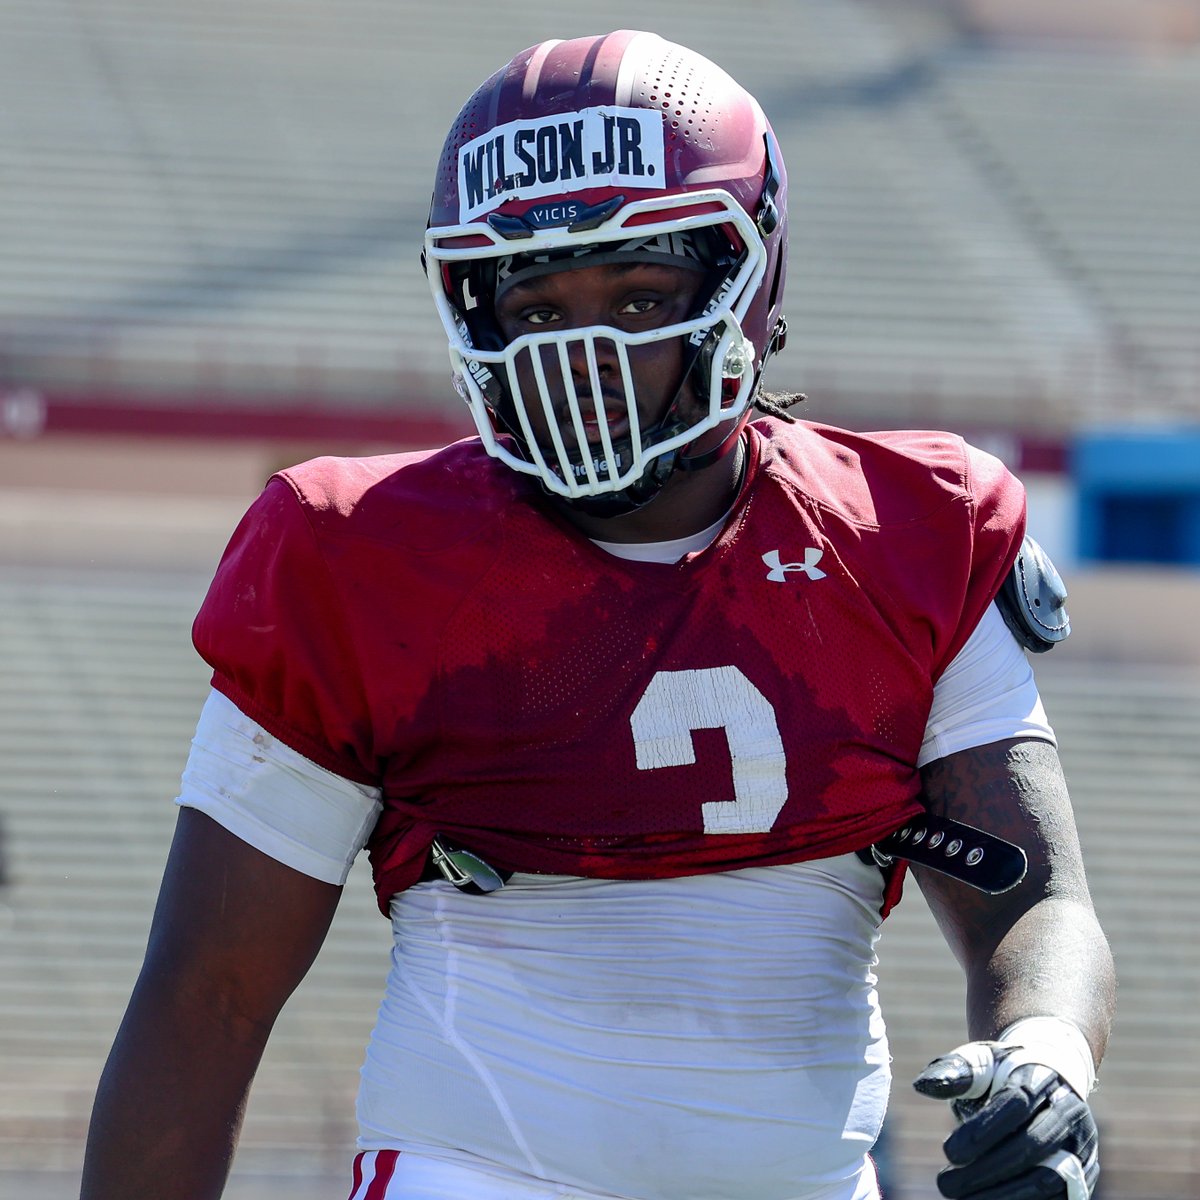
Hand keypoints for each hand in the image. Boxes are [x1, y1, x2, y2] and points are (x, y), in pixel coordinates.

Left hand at [914, 1041, 1098, 1198]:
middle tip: (946, 1185)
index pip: (1016, 1104)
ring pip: (1049, 1181)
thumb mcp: (978, 1062)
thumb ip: (952, 1071)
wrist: (1049, 1082)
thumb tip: (922, 1085)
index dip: (983, 1130)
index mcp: (1041, 1079)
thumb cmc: (1002, 1075)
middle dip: (987, 1169)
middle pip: (1033, 1146)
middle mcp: (1069, 1114)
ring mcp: (1081, 1148)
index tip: (948, 1152)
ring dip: (1003, 1196)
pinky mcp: (1082, 1179)